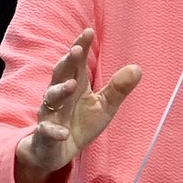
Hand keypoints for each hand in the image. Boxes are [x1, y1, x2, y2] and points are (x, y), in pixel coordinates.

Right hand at [15, 29, 141, 182]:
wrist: (55, 152)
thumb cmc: (79, 123)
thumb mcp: (104, 106)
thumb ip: (118, 88)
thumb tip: (138, 68)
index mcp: (76, 84)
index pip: (77, 62)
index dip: (81, 46)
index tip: (89, 31)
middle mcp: (60, 95)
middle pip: (61, 74)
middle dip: (68, 61)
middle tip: (77, 50)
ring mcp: (50, 114)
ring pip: (51, 99)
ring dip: (60, 91)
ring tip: (71, 85)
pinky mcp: (45, 135)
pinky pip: (47, 131)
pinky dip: (53, 131)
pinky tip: (62, 132)